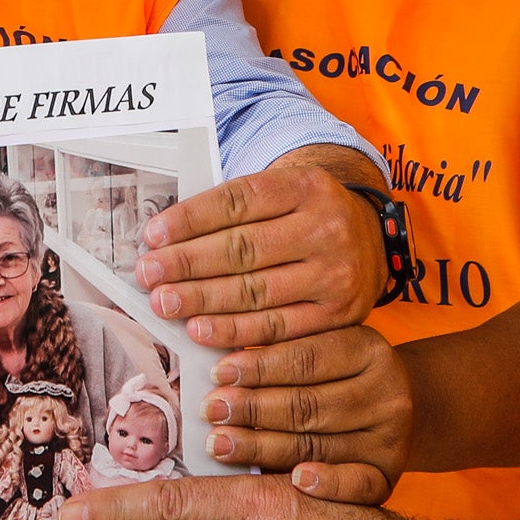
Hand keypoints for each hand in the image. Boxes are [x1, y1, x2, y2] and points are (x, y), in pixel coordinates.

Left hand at [134, 148, 386, 347]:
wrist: (371, 242)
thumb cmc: (306, 217)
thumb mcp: (283, 193)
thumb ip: (234, 211)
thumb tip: (166, 238)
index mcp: (307, 186)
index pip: (238, 201)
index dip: (191, 219)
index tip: (153, 236)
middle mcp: (327, 227)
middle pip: (243, 249)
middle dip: (188, 263)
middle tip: (149, 274)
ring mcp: (336, 274)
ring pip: (256, 292)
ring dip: (203, 301)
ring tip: (166, 303)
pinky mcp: (339, 316)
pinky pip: (278, 330)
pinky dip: (235, 334)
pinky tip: (202, 331)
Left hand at [205, 324, 412, 502]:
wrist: (389, 412)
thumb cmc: (334, 378)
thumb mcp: (318, 349)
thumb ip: (278, 350)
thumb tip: (214, 351)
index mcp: (369, 349)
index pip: (306, 357)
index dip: (258, 366)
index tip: (217, 372)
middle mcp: (387, 393)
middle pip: (308, 404)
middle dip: (252, 407)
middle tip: (210, 410)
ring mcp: (391, 437)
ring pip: (318, 444)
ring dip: (263, 446)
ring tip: (220, 443)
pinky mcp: (388, 475)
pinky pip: (358, 485)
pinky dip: (327, 484)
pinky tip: (294, 480)